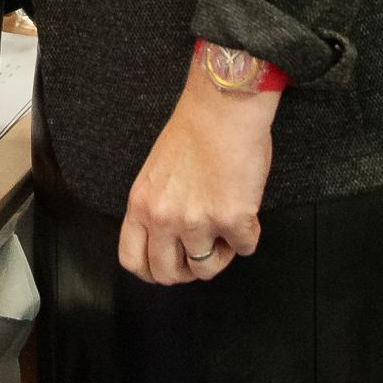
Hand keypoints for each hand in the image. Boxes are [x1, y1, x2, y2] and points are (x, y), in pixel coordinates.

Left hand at [116, 50, 278, 285]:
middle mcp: (164, 217)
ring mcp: (197, 221)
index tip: (170, 264)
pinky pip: (245, 248)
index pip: (133, 260)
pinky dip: (249, 236)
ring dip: (221, 254)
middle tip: (203, 252)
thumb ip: (158, 208)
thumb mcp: (157, 174)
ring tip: (226, 228)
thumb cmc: (195, 131)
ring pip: (206, 269)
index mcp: (141, 204)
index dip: (153, 271)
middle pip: (168, 274)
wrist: (222, 108)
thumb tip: (170, 240)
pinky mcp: (232, 219)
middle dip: (188, 270)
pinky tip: (246, 213)